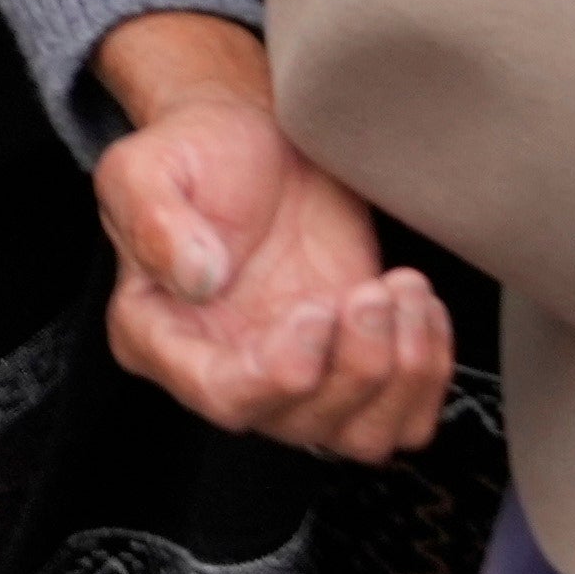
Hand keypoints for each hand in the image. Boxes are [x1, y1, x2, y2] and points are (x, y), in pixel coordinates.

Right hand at [89, 20, 456, 456]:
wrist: (259, 138)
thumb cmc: (198, 151)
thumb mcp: (146, 167)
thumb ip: (155, 221)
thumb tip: (197, 279)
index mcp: (162, 335)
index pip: (220, 396)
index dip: (275, 376)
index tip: (312, 314)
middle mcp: (230, 370)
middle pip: (301, 423)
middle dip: (353, 365)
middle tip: (370, 291)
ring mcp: (297, 372)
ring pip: (361, 435)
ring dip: (399, 375)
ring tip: (401, 290)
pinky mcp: (351, 361)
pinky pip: (404, 416)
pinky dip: (428, 373)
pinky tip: (417, 305)